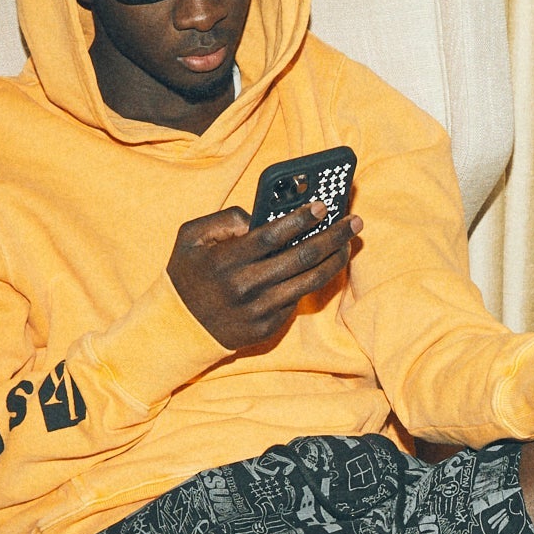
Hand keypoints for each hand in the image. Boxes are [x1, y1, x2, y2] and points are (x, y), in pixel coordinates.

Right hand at [167, 200, 362, 349]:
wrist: (179, 327)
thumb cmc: (188, 274)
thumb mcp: (191, 237)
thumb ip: (223, 219)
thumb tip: (258, 218)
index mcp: (227, 260)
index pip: (272, 235)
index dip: (301, 220)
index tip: (323, 206)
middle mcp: (246, 286)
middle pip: (301, 258)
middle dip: (332, 237)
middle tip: (354, 222)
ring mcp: (259, 310)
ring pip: (308, 282)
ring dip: (334, 260)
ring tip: (348, 244)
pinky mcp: (267, 327)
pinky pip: (296, 300)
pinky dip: (312, 281)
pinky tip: (325, 265)